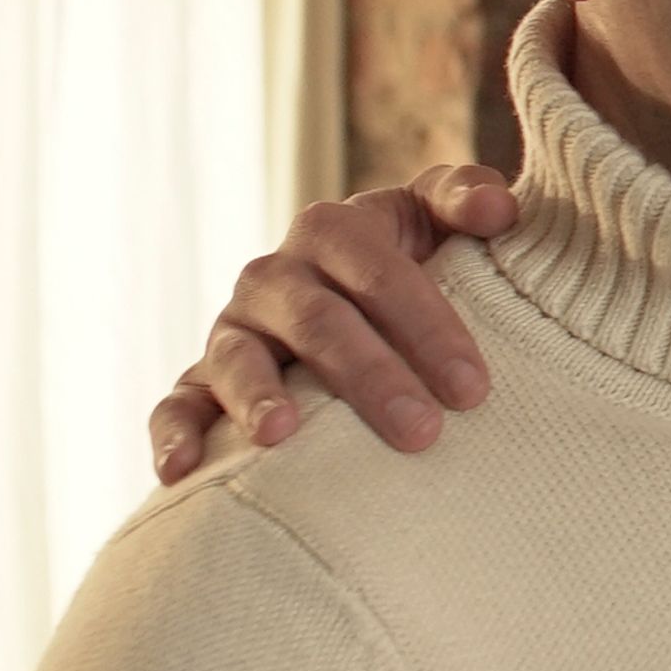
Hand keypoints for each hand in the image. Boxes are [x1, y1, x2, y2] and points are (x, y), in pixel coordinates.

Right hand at [148, 166, 520, 482]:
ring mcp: (233, 330)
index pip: (380, 273)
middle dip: (371, 377)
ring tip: (282, 436)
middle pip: (319, 322)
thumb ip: (467, 197)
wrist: (360, 297)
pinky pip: (176, 405)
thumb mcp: (439, 216)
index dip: (428, 326)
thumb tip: (498, 208)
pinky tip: (181, 474)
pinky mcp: (201, 381)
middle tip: (422, 432)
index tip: (474, 387)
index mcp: (334, 231)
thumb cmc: (419, 259)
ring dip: (259, 397)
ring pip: (239, 359)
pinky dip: (172, 436)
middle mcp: (275, 277)